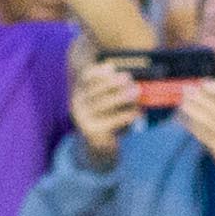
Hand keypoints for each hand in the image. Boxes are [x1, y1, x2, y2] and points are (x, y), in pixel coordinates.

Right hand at [66, 44, 143, 158]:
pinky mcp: (93, 133)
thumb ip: (112, 85)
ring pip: (105, 104)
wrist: (100, 148)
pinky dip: (127, 115)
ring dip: (123, 97)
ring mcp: (84, 120)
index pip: (86, 78)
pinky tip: (137, 113)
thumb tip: (112, 67)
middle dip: (114, 83)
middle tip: (130, 80)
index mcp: (80, 93)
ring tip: (136, 93)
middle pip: (97, 90)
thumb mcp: (110, 101)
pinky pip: (113, 121)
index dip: (99, 72)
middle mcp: (78, 105)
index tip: (113, 68)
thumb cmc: (109, 118)